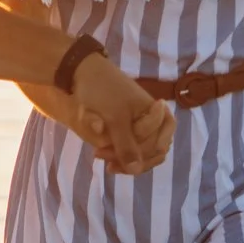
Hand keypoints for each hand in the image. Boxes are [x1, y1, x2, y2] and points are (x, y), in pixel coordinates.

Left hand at [70, 56, 174, 173]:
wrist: (84, 72)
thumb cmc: (103, 91)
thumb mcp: (115, 119)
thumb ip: (127, 145)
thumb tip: (136, 170)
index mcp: (159, 114)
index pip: (157, 147)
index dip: (135, 153)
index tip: (103, 150)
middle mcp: (157, 122)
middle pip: (153, 153)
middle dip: (128, 158)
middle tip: (98, 154)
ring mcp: (146, 126)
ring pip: (146, 154)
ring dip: (125, 160)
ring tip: (100, 155)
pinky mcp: (133, 129)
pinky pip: (137, 150)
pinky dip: (123, 155)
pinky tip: (106, 158)